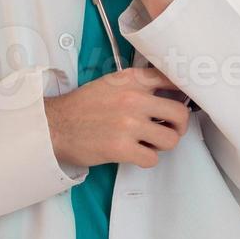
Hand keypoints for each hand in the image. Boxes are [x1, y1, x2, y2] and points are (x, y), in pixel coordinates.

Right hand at [43, 66, 190, 169]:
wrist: (54, 126)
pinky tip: (135, 153)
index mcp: (132, 79)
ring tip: (149, 143)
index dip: (185, 92)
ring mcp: (128, 124)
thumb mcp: (112, 83)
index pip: (173, 80)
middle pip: (180, 114)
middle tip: (168, 129)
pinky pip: (152, 158)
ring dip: (163, 145)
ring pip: (170, 139)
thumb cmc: (83, 106)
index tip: (184, 101)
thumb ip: (139, 83)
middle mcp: (133, 98)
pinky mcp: (121, 148)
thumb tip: (170, 91)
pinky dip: (146, 159)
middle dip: (178, 126)